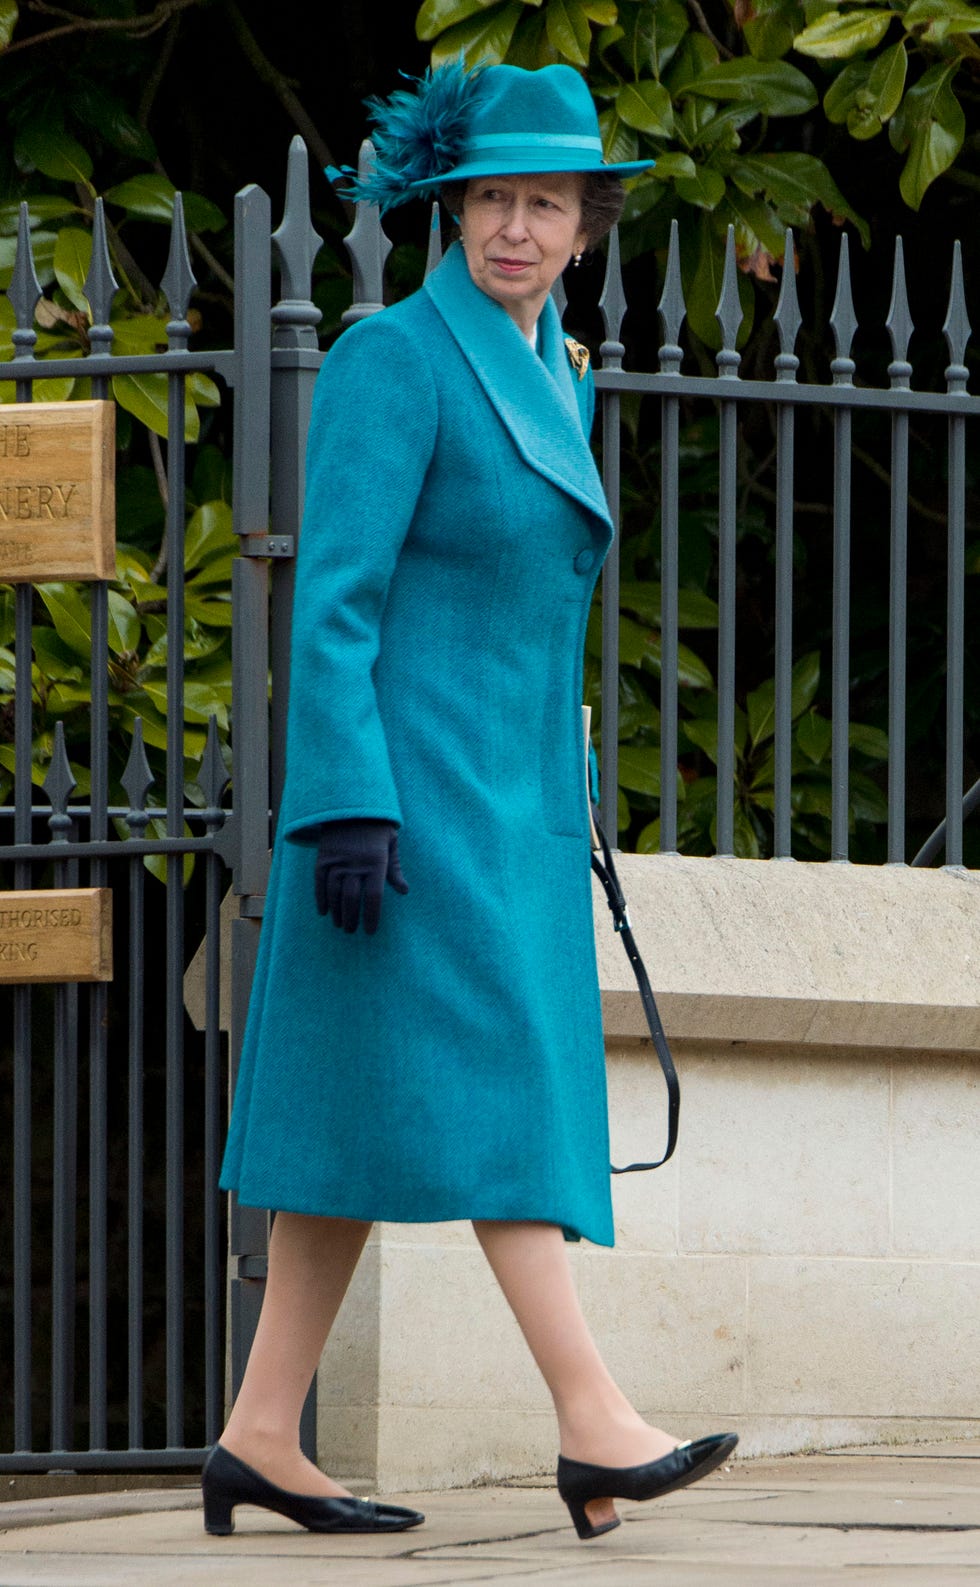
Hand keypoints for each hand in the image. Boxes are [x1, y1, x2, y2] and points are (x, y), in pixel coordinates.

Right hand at [314, 819, 408, 934]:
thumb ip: (395, 869)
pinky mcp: (323, 857)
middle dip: (352, 918)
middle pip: (352, 899)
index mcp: (376, 862)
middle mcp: (355, 864)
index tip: (370, 931)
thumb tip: (404, 891)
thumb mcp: (391, 844)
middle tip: (352, 931)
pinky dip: (321, 898)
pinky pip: (319, 882)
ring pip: (334, 893)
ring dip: (336, 912)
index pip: (373, 897)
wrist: (352, 805)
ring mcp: (337, 860)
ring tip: (340, 924)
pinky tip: (324, 911)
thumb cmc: (377, 827)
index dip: (371, 917)